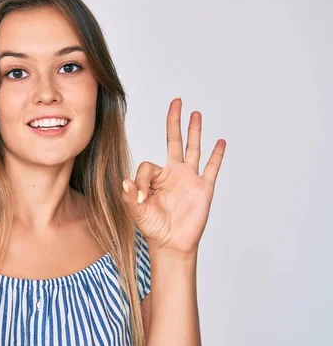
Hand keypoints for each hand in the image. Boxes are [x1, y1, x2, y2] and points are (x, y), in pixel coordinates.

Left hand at [122, 98, 225, 256]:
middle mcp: (173, 173)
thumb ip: (129, 196)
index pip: (148, 165)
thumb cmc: (153, 227)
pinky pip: (211, 168)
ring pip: (193, 149)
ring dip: (195, 131)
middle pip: (173, 141)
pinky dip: (217, 155)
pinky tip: (220, 141)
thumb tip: (124, 181)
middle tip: (176, 101)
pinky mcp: (203, 188)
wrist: (171, 244)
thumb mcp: (136, 212)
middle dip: (174, 121)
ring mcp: (189, 179)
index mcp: (155, 177)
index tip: (139, 198)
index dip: (140, 180)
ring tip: (195, 113)